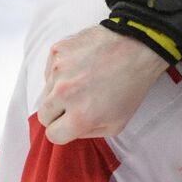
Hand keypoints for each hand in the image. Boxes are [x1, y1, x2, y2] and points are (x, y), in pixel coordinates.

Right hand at [38, 24, 168, 143]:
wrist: (138, 47)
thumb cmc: (131, 86)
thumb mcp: (117, 123)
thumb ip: (89, 132)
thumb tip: (71, 130)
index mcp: (80, 117)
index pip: (53, 135)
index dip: (63, 131)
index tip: (69, 125)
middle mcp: (64, 94)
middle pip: (44, 115)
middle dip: (57, 114)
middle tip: (75, 105)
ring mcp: (58, 70)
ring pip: (45, 92)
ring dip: (59, 92)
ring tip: (83, 83)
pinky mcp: (57, 51)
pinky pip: (49, 71)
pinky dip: (61, 73)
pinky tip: (81, 67)